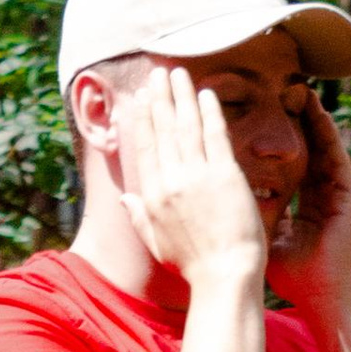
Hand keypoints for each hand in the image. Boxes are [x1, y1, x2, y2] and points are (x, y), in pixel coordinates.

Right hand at [113, 67, 266, 293]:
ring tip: (178, 73)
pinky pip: (215, 135)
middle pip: (163, 129)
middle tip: (158, 72)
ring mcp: (198, 176)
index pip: (146, 146)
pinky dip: (209, 112)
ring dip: (182, 95)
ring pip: (186, 125)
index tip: (143, 97)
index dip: (144, 118)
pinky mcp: (225, 176)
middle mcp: (171, 180)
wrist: (225, 278)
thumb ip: (139, 217)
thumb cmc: (194, 266)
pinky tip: (206, 94)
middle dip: (160, 97)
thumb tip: (125, 199)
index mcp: (153, 195)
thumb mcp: (157, 244)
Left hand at [266, 92, 350, 320]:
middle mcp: (319, 196)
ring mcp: (335, 195)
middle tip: (279, 92)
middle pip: (304, 149)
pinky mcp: (347, 196)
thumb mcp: (263, 238)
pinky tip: (320, 112)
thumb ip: (247, 217)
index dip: (274, 142)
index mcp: (301, 206)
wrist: (324, 297)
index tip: (254, 119)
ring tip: (300, 91)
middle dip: (292, 121)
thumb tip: (217, 204)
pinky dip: (329, 134)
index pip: (286, 166)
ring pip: (322, 147)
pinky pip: (337, 157)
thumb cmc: (293, 278)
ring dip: (313, 119)